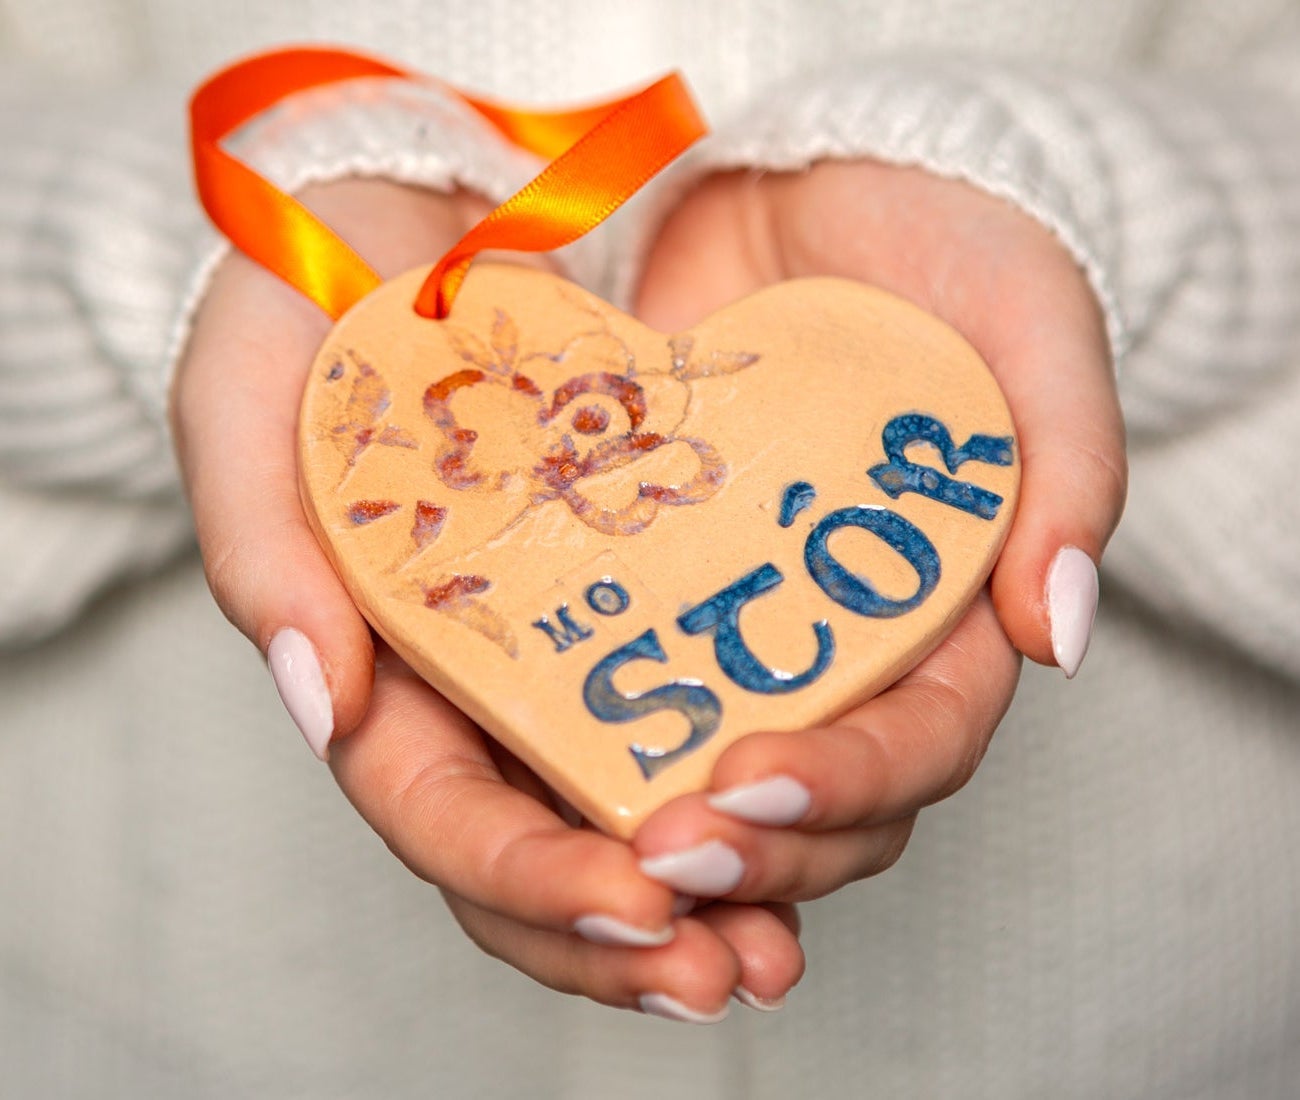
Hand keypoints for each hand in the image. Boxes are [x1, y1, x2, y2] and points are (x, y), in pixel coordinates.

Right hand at [171, 178, 802, 1020]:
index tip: (631, 897)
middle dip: (633, 937)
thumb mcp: (253, 391)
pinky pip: (710, 722)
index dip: (529, 877)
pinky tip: (817, 823)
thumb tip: (332, 706)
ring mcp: (574, 656)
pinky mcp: (661, 601)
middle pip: (547, 858)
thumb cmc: (316, 298)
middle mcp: (484, 688)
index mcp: (381, 667)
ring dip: (718, 896)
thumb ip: (264, 545)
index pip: (441, 814)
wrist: (422, 213)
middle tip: (728, 970)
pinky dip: (764, 791)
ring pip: (637, 818)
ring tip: (783, 944)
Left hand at [628, 161, 1124, 903]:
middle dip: (747, 850)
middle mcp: (852, 646)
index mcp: (954, 615)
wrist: (810, 181)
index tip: (752, 787)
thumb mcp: (1027, 325)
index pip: (921, 743)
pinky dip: (583, 746)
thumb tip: (1055, 634)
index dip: (846, 785)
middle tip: (658, 855)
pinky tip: (529, 775)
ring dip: (663, 836)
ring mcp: (747, 622)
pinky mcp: (655, 584)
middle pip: (817, 803)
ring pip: (719, 777)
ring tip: (596, 863)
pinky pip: (620, 681)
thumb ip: (1068, 465)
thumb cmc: (941, 245)